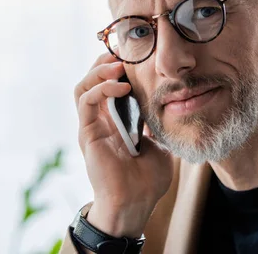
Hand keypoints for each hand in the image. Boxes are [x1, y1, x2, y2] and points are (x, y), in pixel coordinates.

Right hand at [73, 53, 172, 237]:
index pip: (110, 85)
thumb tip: (173, 110)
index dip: (118, 67)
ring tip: (118, 65)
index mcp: (116, 121)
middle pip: (93, 80)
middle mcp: (100, 120)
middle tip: (124, 54)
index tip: (136, 55)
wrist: (135, 204)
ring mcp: (92, 126)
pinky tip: (121, 87)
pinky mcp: (87, 133)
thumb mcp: (160, 145)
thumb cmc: (147, 180)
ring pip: (84, 86)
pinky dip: (101, 89)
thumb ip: (159, 126)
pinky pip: (85, 101)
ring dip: (99, 71)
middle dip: (106, 62)